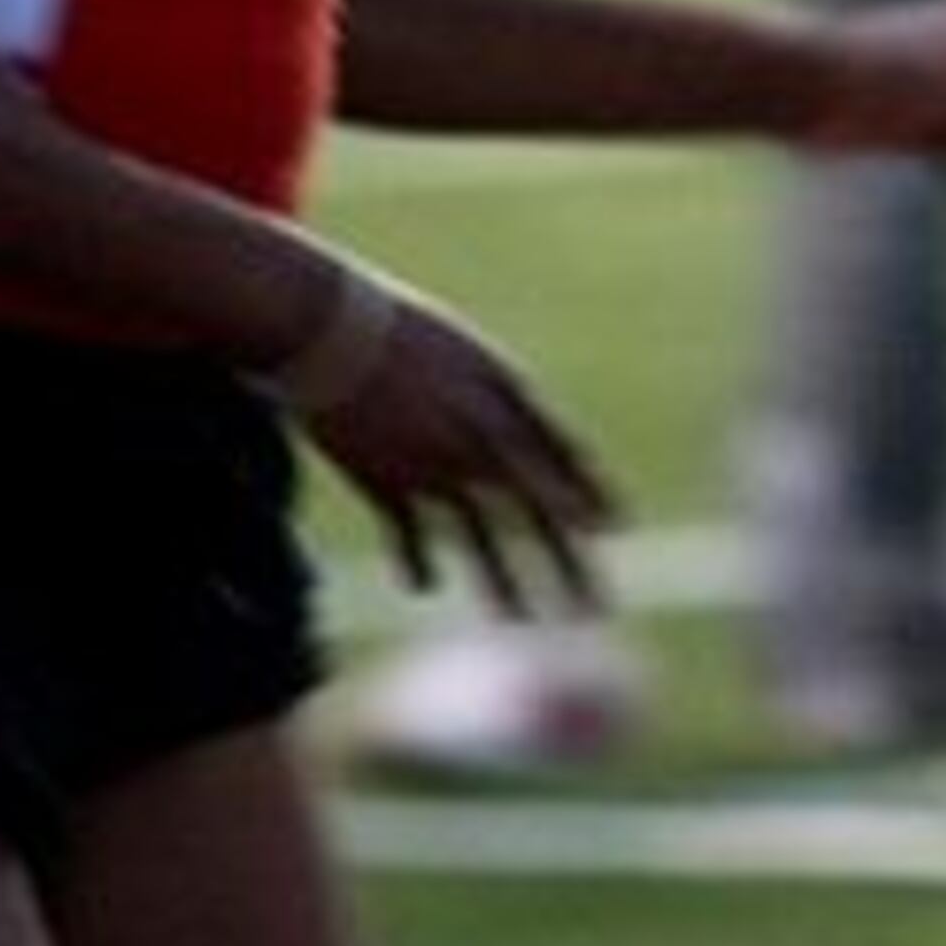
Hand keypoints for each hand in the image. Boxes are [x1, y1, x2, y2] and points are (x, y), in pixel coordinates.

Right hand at [269, 275, 619, 617]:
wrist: (327, 326)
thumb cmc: (397, 329)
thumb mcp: (469, 354)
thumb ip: (501, 395)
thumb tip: (524, 435)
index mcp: (508, 396)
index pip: (564, 455)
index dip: (591, 492)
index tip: (617, 526)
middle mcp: (480, 436)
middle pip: (537, 507)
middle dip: (571, 561)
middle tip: (599, 608)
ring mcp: (433, 461)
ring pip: (480, 533)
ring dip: (504, 580)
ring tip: (526, 619)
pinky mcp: (383, 476)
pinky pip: (408, 531)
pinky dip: (416, 560)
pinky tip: (424, 589)